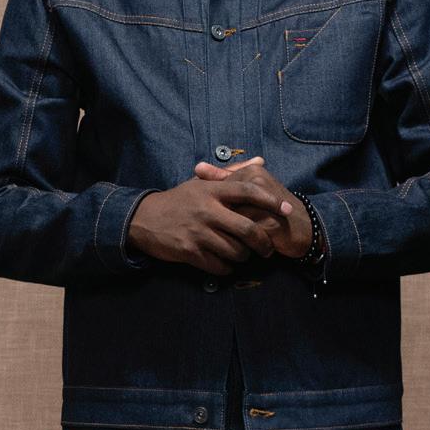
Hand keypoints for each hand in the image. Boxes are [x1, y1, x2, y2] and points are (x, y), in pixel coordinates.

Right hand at [127, 154, 312, 273]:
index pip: (248, 192)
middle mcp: (207, 210)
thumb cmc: (178, 201)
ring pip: (235, 251)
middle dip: (264, 243)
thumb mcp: (201, 183)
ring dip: (243, 257)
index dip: (270, 201)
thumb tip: (261, 161)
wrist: (143, 219)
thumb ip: (232, 174)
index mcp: (211, 191)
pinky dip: (227, 268)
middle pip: (247, 229)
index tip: (286, 209)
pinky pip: (218, 265)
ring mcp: (198, 232)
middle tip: (268, 249)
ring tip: (243, 255)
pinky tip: (225, 264)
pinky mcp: (189, 251)